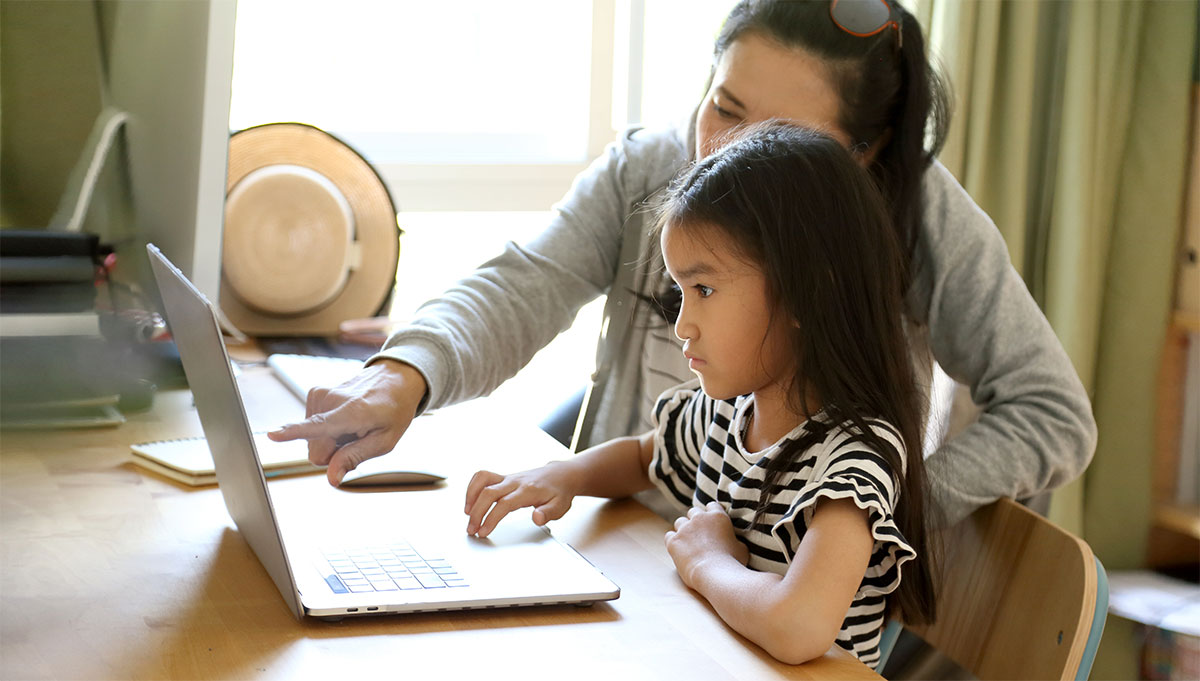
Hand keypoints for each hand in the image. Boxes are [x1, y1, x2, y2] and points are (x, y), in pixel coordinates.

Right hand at [267, 359, 426, 485]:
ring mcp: (320, 395)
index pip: (318, 426)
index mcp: (352, 412)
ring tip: (353, 427)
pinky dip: (328, 430)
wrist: (395, 379)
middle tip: (356, 439)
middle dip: (333, 454)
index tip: (272, 434)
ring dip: (332, 441)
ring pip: (312, 442)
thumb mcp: (385, 441)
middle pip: (315, 452)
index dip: (293, 432)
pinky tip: (344, 421)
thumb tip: (331, 478)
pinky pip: (311, 429)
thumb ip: (354, 458)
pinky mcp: (314, 394)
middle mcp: (331, 400)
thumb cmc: (393, 411)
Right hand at [463, 463, 578, 537]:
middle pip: (489, 493)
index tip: (483, 531)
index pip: (505, 504)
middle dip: (477, 512)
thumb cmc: (558, 493)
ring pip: (482, 480)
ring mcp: (507, 478)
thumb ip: (548, 513)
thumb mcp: (560, 506)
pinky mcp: (502, 477)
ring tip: (467, 514)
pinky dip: (472, 487)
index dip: (491, 518)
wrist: (559, 475)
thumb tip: (537, 518)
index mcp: (528, 491)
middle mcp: (515, 482)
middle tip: (471, 530)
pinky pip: (482, 476)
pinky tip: (470, 501)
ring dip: (471, 496)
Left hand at [664, 501, 748, 587]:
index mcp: (718, 516)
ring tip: (688, 544)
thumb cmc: (732, 563)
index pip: (712, 506)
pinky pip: (669, 536)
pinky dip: (673, 541)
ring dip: (683, 530)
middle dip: (695, 521)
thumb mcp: (742, 548)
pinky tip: (678, 551)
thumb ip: (735, 540)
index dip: (711, 514)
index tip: (712, 523)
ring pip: (680, 522)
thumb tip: (734, 542)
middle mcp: (699, 518)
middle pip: (693, 512)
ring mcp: (685, 528)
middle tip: (699, 535)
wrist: (715, 574)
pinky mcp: (673, 541)